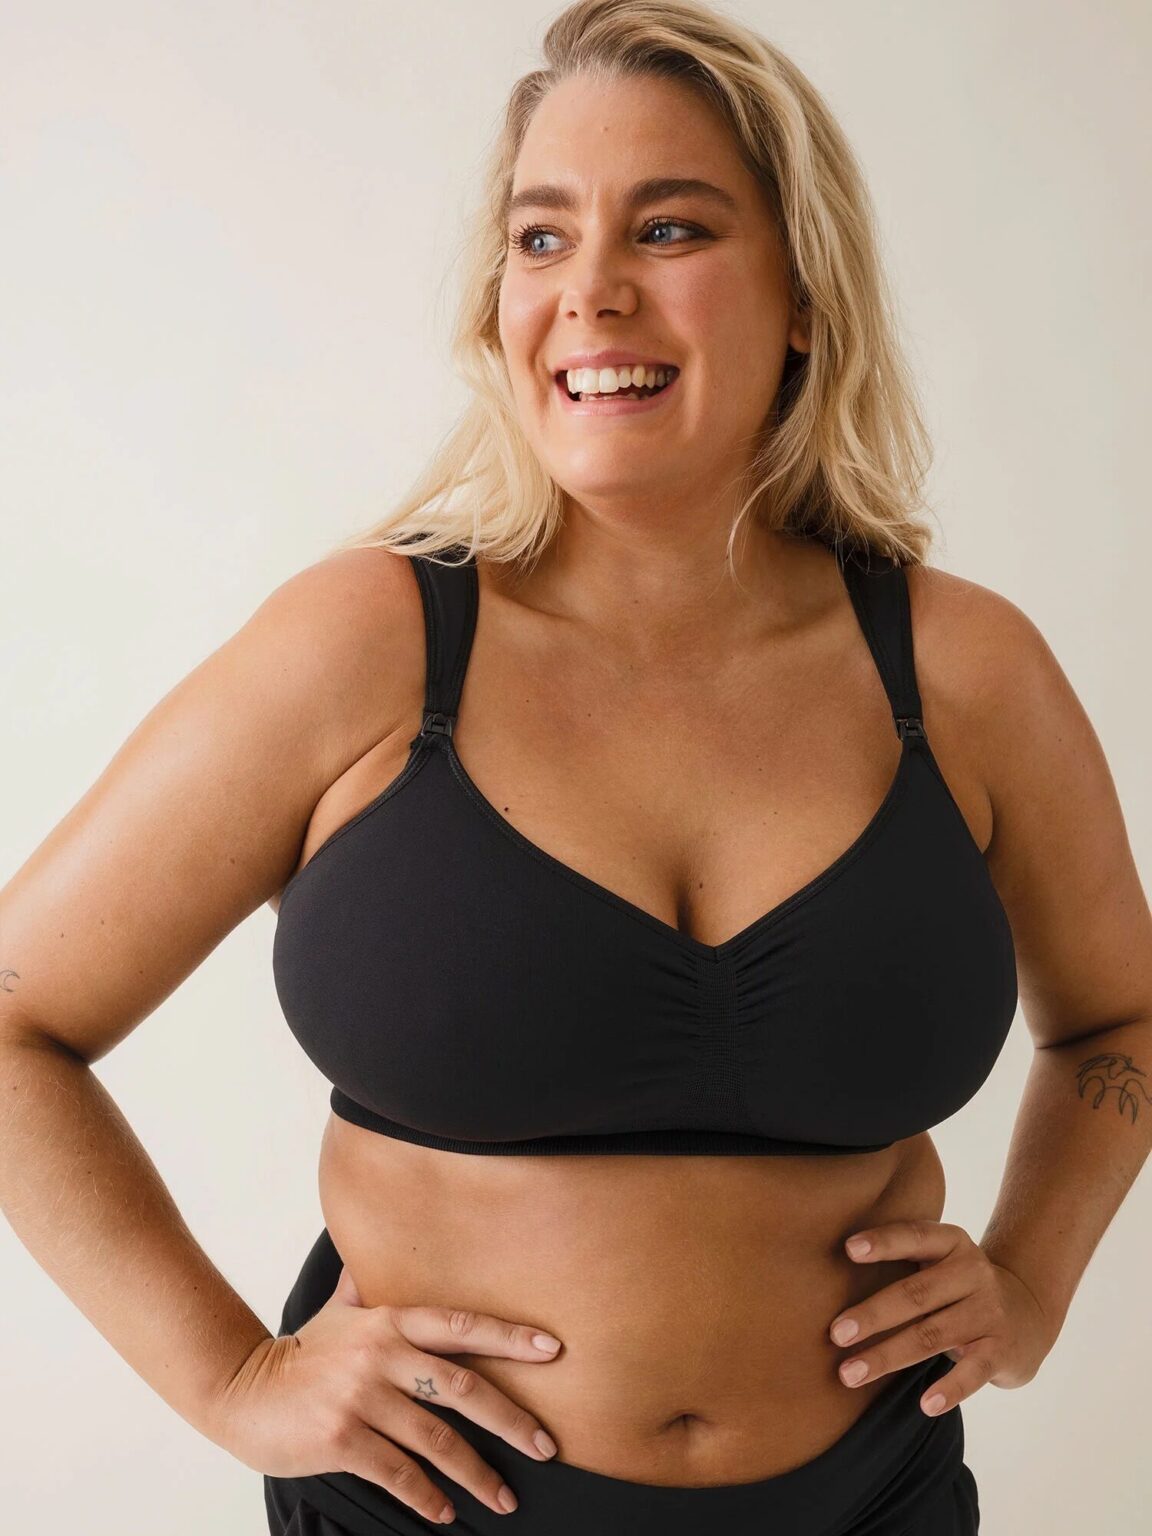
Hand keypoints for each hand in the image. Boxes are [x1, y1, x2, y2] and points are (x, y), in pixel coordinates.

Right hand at [213, 1262, 563, 1524]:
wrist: (240, 1390)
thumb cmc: (301, 1354)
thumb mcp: (339, 1312)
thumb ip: (370, 1289)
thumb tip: (378, 1255)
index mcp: (389, 1321)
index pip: (462, 1325)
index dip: (509, 1336)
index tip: (552, 1350)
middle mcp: (382, 1354)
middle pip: (464, 1387)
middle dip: (512, 1420)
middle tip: (546, 1446)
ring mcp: (362, 1397)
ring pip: (438, 1439)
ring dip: (477, 1473)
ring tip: (504, 1497)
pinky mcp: (342, 1439)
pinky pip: (399, 1472)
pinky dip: (428, 1496)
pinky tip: (446, 1511)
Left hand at [827, 1219, 1054, 1417]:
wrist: (1028, 1311)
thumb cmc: (958, 1285)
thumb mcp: (940, 1261)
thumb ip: (902, 1262)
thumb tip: (828, 1281)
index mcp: (951, 1243)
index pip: (914, 1237)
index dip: (883, 1243)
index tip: (848, 1249)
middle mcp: (972, 1272)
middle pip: (915, 1294)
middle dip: (873, 1315)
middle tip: (836, 1333)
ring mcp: (988, 1312)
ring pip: (932, 1335)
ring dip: (889, 1356)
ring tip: (850, 1373)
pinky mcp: (1001, 1350)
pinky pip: (973, 1372)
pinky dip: (950, 1389)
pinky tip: (925, 1405)